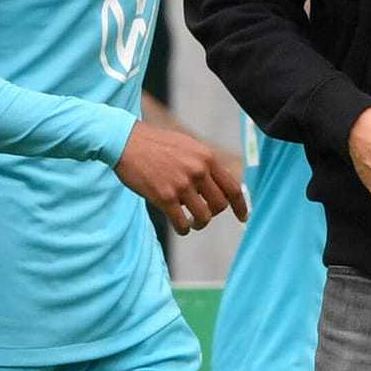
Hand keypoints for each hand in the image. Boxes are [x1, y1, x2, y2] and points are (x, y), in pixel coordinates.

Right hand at [115, 120, 248, 233]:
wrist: (126, 141)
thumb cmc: (156, 144)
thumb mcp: (188, 146)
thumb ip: (204, 163)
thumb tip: (220, 185)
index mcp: (207, 157)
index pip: (233, 187)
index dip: (241, 206)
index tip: (244, 217)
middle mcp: (198, 170)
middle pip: (220, 205)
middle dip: (214, 213)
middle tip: (203, 214)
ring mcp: (182, 184)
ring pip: (204, 217)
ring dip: (199, 224)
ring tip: (191, 222)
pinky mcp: (164, 197)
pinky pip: (182, 223)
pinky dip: (184, 229)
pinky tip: (181, 226)